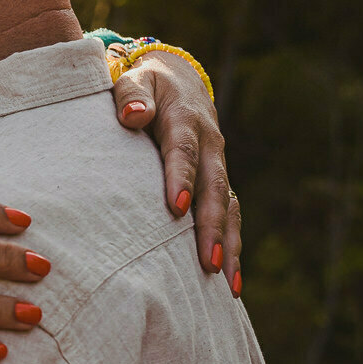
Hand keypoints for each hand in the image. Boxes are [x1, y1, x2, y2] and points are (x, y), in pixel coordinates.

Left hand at [111, 48, 241, 295]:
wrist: (178, 83)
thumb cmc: (145, 88)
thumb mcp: (135, 81)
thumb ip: (131, 96)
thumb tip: (133, 115)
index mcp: (185, 120)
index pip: (183, 150)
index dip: (181, 177)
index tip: (176, 207)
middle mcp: (209, 145)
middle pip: (214, 188)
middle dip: (211, 226)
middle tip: (206, 262)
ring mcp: (218, 166)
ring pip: (227, 208)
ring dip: (227, 244)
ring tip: (224, 282)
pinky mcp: (218, 183)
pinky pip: (229, 216)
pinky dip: (231, 246)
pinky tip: (229, 281)